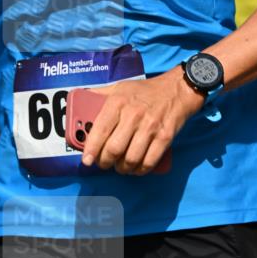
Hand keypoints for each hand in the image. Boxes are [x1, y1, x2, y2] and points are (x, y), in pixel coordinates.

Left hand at [81, 66, 202, 174]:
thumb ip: (99, 95)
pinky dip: (140, 170)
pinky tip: (136, 168)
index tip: (87, 160)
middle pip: (114, 149)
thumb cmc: (145, 91)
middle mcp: (134, 115)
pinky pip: (149, 161)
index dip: (91, 149)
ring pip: (131, 159)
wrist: (177, 89)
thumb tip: (79, 100)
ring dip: (123, 168)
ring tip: (120, 166)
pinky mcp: (165, 137)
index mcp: (118, 102)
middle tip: (104, 163)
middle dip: (105, 162)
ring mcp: (151, 127)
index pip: (100, 130)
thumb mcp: (120, 87)